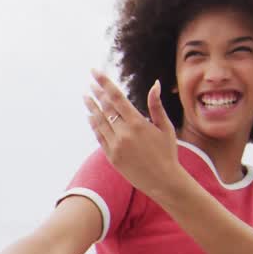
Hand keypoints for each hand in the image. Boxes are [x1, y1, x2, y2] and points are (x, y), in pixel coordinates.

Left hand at [84, 70, 186, 199]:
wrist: (163, 181)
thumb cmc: (167, 152)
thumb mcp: (165, 127)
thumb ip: (156, 105)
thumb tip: (155, 84)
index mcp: (137, 123)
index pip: (116, 97)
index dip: (104, 83)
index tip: (95, 72)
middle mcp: (124, 133)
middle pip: (105, 108)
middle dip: (97, 94)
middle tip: (90, 83)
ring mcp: (116, 146)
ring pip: (99, 122)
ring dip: (92, 108)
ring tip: (86, 97)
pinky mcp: (112, 157)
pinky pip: (100, 137)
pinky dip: (94, 126)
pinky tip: (91, 117)